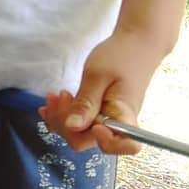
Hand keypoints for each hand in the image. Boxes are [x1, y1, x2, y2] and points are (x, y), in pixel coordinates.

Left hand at [38, 26, 165, 154]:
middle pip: (88, 140)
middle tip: (59, 97)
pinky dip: (62, 114)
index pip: (126, 145)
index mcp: (125, 115)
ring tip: (54, 96)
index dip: (106, 142)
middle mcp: (117, 123)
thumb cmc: (120, 56)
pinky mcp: (98, 112)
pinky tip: (54, 102)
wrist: (135, 44)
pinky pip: (79, 122)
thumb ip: (86, 102)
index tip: (92, 123)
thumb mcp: (97, 75)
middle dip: (65, 124)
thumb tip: (73, 127)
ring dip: (60, 118)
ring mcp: (106, 119)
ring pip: (78, 132)